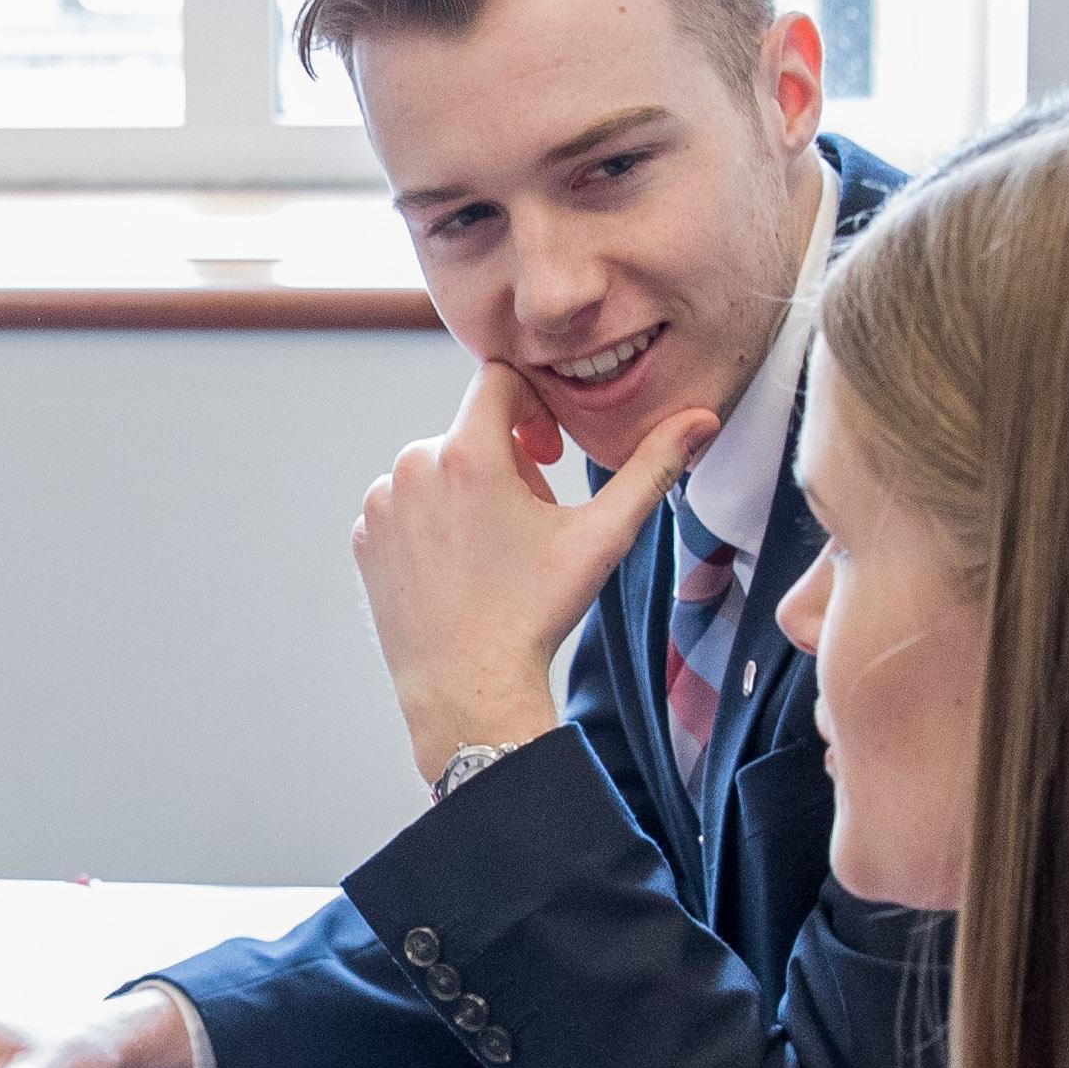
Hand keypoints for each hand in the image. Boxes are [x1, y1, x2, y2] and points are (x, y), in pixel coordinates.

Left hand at [352, 364, 712, 790]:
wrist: (469, 688)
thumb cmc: (536, 613)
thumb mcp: (602, 536)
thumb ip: (652, 467)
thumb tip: (703, 419)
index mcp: (467, 451)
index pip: (499, 379)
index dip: (533, 408)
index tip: (549, 455)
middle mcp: (412, 465)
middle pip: (470, 430)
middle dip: (506, 460)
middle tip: (532, 518)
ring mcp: (382, 503)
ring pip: (436, 468)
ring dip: (469, 490)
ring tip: (496, 548)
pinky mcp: (365, 536)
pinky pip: (404, 504)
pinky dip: (432, 520)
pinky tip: (460, 565)